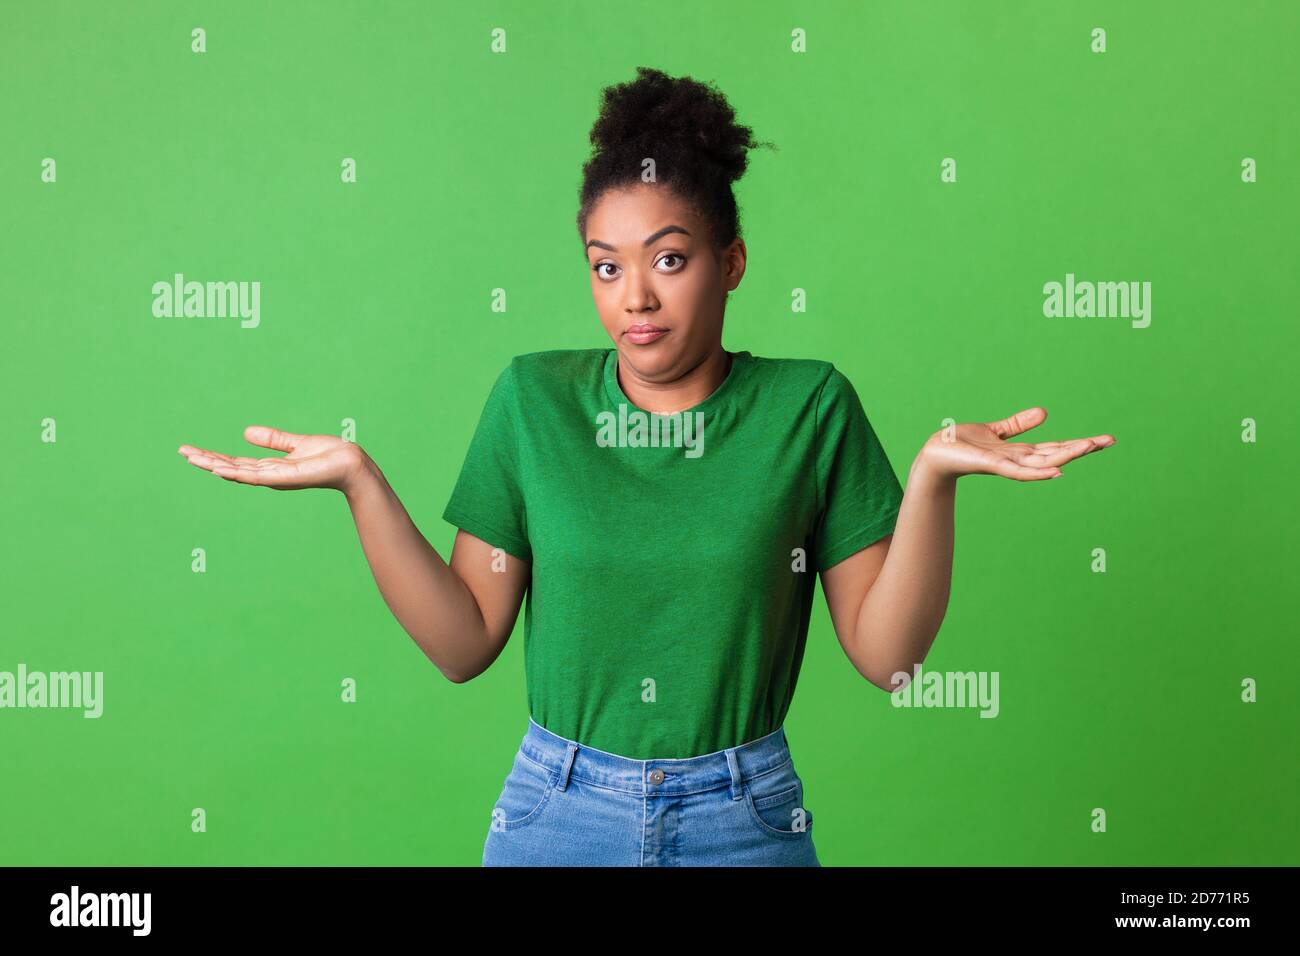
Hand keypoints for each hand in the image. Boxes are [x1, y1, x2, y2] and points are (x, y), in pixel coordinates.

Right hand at [178, 427, 369, 492]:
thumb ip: (273, 439)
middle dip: (206, 460)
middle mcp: (269, 475)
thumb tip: (246, 432)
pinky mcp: (285, 477)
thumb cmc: (329, 454)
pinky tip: (219, 468)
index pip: (235, 462)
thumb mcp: (295, 443)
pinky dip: (237, 473)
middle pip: (231, 468)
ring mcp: (276, 478)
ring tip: (192, 458)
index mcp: (270, 466)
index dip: (213, 456)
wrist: (350, 462)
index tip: (191, 450)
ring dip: (215, 465)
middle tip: (182, 452)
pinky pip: (256, 475)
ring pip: (238, 473)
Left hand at [919, 407, 1113, 481]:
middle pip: (1056, 453)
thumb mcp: (996, 430)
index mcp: (1021, 452)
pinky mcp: (992, 465)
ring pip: (1043, 461)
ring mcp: (1007, 464)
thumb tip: (1045, 412)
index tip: (1105, 439)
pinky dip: (1038, 473)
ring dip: (1067, 455)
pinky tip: (1057, 471)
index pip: (1056, 446)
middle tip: (1110, 440)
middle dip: (1082, 448)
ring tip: (1089, 447)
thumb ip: (1018, 424)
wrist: (937, 452)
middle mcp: (1018, 460)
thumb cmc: (963, 444)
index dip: (1079, 443)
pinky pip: (1018, 471)